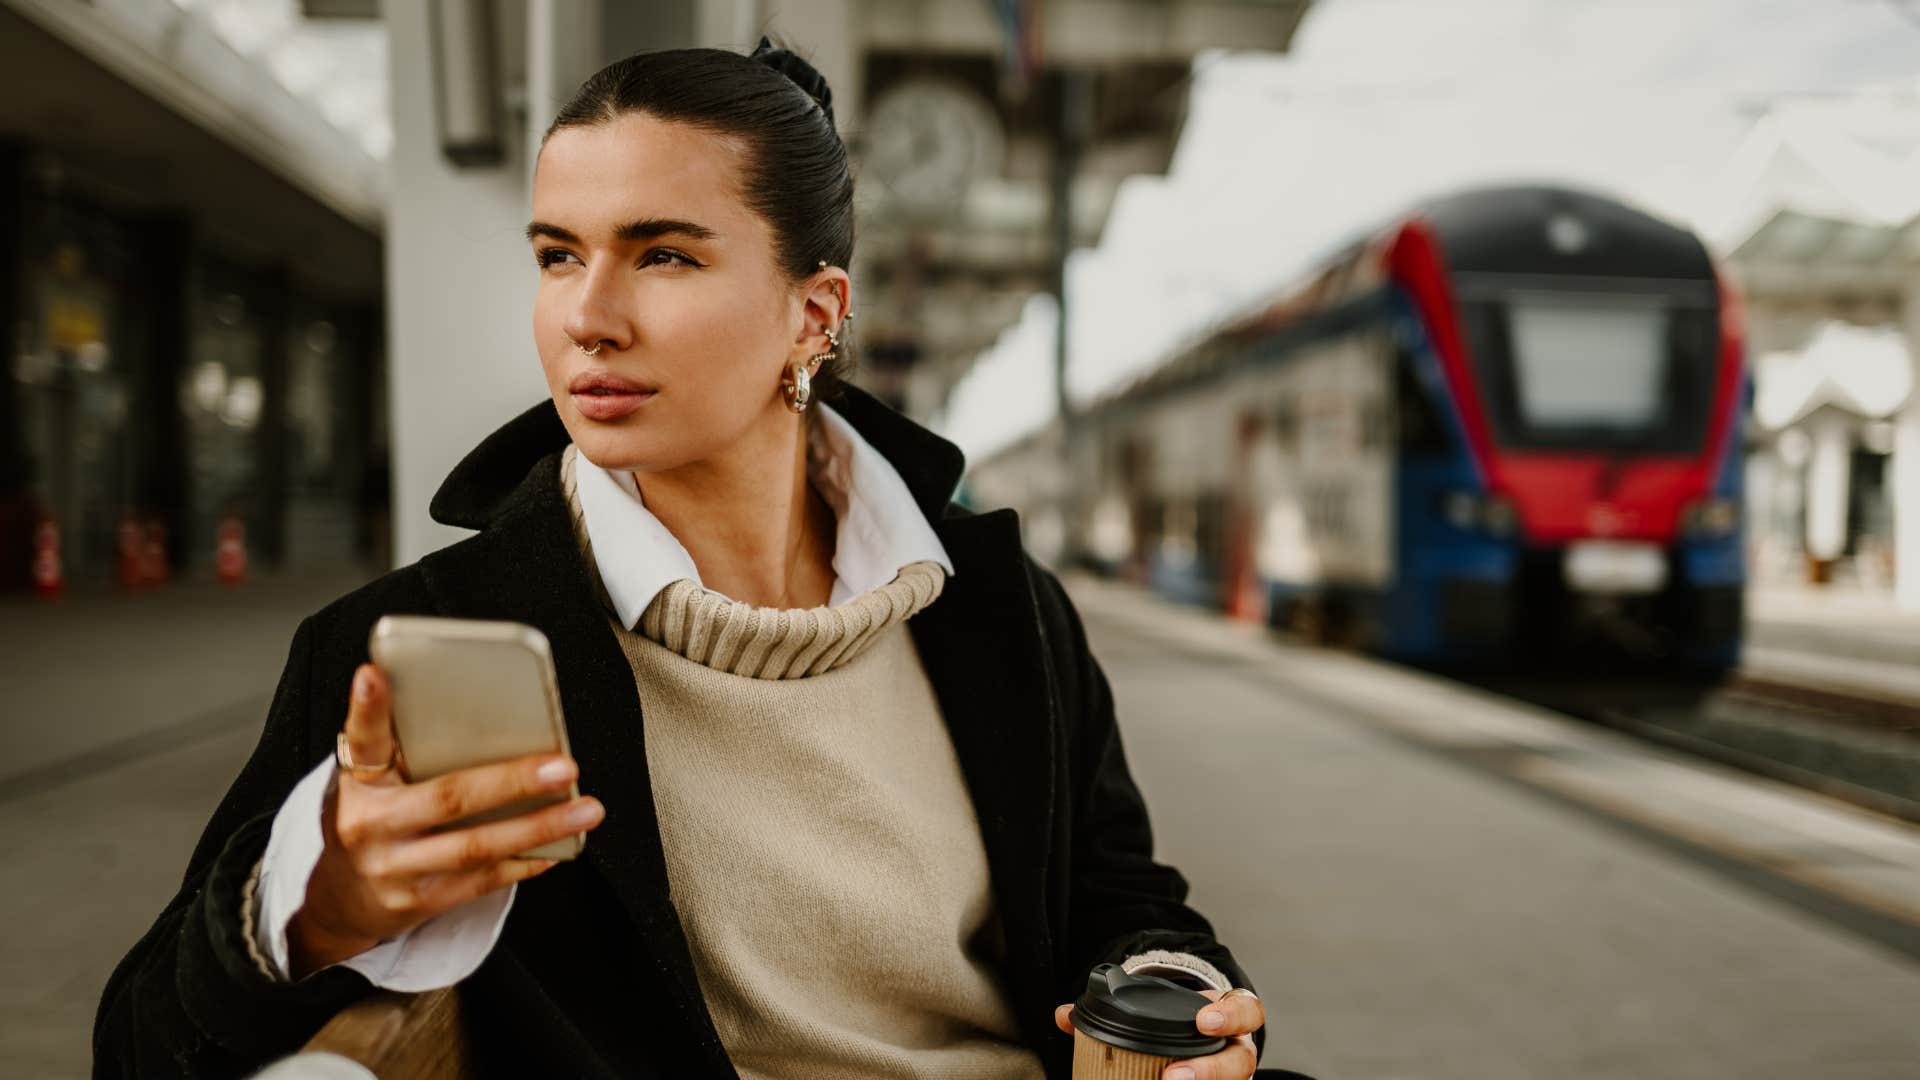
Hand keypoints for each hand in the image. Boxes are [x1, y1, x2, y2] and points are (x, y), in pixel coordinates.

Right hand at [286, 663, 604, 977]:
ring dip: (539, 827)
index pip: (362, 738)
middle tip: (564, 765)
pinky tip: (559, 845)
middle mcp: (372, 824)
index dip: (367, 706)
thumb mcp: (369, 780)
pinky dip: (526, 861)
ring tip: (585, 808)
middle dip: (512, 781)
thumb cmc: (370, 820)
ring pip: (476, 846)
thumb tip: (477, 707)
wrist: (333, 901)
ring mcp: (395, 869)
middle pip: (448, 798)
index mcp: (359, 782)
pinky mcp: (419, 902)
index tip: (373, 673)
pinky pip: (483, 880)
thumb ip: (404, 748)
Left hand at [1055, 986, 1263, 1079]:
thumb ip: (1114, 1007)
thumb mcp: (1161, 1005)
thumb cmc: (1182, 1020)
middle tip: (1175, 1076)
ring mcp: (1232, 1074)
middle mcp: (1238, 1049)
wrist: (1199, 1033)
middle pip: (1241, 1060)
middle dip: (1211, 1069)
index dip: (1231, 1015)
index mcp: (1230, 1014)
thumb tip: (1063, 1016)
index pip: (1247, 1009)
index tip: (1203, 1021)